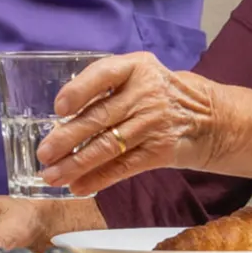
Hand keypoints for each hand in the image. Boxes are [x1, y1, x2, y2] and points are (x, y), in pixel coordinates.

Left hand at [36, 52, 214, 195]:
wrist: (207, 117)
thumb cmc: (157, 93)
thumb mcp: (138, 75)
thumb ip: (105, 87)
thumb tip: (60, 118)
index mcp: (135, 66)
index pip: (103, 74)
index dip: (79, 90)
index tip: (59, 108)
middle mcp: (145, 93)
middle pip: (100, 117)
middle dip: (67, 138)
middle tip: (44, 153)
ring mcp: (153, 124)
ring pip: (108, 146)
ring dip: (76, 164)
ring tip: (52, 175)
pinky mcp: (160, 151)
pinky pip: (123, 167)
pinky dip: (98, 178)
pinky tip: (78, 186)